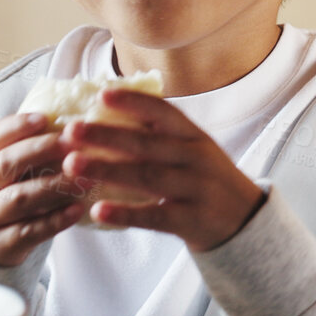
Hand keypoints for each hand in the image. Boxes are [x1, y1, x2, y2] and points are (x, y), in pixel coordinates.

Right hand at [0, 113, 85, 268]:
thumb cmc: (11, 203)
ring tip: (86, 179)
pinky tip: (78, 209)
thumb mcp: (12, 179)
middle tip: (73, 144)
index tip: (45, 118)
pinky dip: (56, 220)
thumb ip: (32, 157)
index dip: (17, 126)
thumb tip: (74, 128)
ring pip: (19, 199)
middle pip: (6, 164)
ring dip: (55, 187)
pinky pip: (29, 231)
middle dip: (41, 150)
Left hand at [61, 90, 264, 252]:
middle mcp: (196, 159)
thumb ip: (159, 135)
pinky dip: (126, 213)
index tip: (102, 93)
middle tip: (71, 130)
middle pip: (147, 144)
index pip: (164, 112)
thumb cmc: (204, 180)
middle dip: (106, 135)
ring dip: (107, 169)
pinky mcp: (191, 221)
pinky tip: (98, 211)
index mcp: (194, 136)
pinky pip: (155, 216)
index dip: (134, 101)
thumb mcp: (192, 151)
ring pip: (147, 177)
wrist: (245, 222)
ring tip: (72, 165)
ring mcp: (196, 190)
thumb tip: (106, 113)